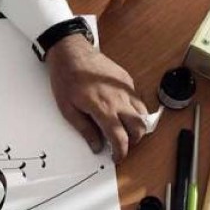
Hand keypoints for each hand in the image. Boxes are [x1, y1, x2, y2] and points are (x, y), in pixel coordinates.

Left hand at [44, 35, 149, 160]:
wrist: (71, 52)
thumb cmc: (66, 78)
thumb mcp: (67, 109)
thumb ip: (85, 129)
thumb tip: (96, 146)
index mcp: (103, 108)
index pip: (120, 137)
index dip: (121, 152)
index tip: (117, 157)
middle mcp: (118, 99)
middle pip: (139, 127)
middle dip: (134, 140)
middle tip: (122, 144)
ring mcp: (125, 88)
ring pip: (143, 113)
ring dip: (138, 125)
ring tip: (125, 129)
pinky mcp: (126, 79)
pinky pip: (138, 99)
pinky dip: (135, 109)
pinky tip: (123, 111)